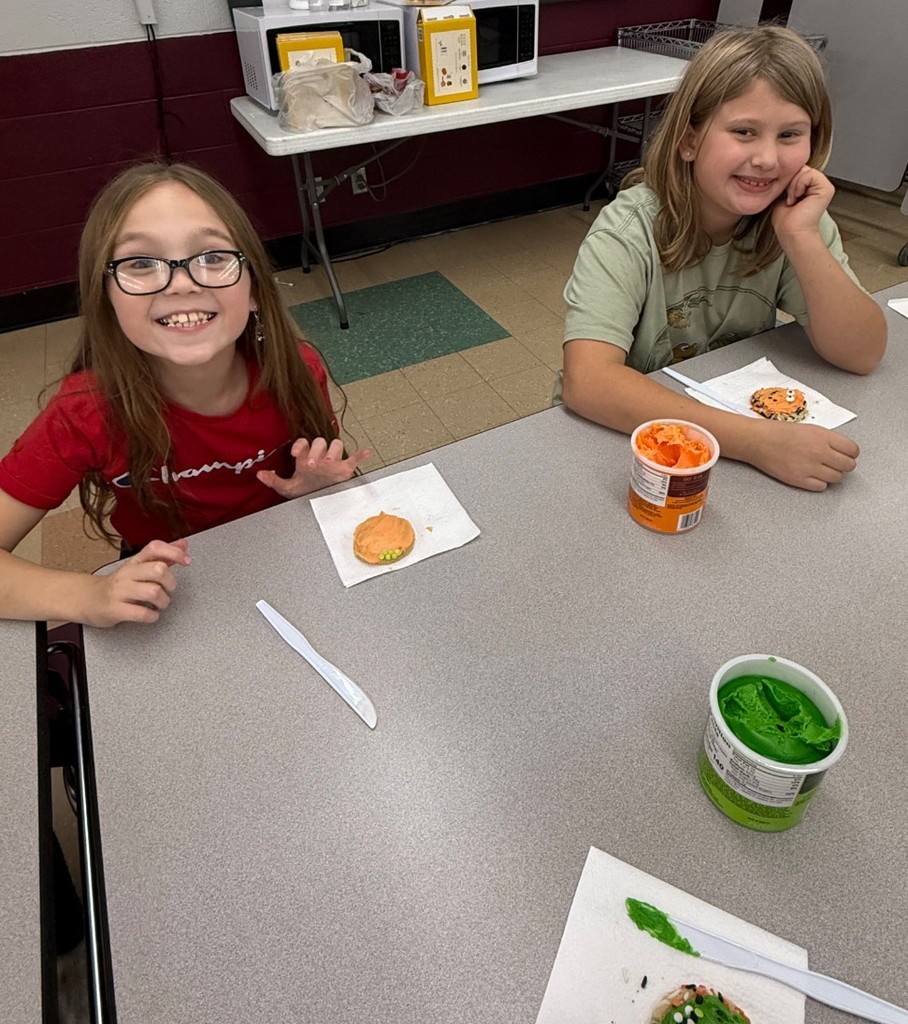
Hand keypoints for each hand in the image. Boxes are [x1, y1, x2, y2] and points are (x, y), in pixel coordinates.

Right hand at [88, 539, 190, 626]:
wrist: (88, 599)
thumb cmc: (119, 584)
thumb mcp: (139, 567)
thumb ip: (163, 557)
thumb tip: (183, 544)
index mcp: (135, 562)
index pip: (155, 548)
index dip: (174, 552)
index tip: (186, 560)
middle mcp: (128, 573)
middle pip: (158, 569)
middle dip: (170, 582)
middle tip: (168, 589)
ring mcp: (121, 591)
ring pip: (153, 592)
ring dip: (163, 601)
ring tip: (160, 604)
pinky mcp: (116, 609)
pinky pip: (141, 613)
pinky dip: (152, 616)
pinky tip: (151, 614)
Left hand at [256, 437, 370, 498]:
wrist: (320, 501)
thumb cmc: (305, 491)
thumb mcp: (288, 488)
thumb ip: (274, 481)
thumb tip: (259, 474)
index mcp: (306, 456)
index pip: (303, 443)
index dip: (300, 446)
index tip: (295, 454)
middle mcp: (320, 456)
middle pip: (320, 442)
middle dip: (317, 451)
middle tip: (312, 464)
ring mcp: (334, 461)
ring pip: (336, 445)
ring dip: (333, 452)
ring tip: (329, 462)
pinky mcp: (345, 468)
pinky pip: (354, 458)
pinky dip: (360, 455)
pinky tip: (364, 453)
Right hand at [748, 419, 858, 490]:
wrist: (758, 441)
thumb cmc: (779, 433)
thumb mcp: (810, 429)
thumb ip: (828, 440)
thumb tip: (842, 451)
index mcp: (823, 437)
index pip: (852, 450)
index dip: (851, 453)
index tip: (847, 454)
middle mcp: (819, 452)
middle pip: (848, 465)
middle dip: (844, 464)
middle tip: (836, 463)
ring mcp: (810, 467)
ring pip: (837, 478)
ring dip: (832, 474)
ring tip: (822, 469)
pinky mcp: (799, 480)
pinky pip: (821, 487)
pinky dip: (819, 483)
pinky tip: (812, 475)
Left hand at [771, 165, 833, 243]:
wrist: (791, 233)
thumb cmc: (786, 220)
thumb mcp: (784, 195)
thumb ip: (789, 182)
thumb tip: (787, 171)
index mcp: (809, 187)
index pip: (797, 170)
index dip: (788, 180)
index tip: (786, 197)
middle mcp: (818, 185)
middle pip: (801, 168)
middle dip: (790, 182)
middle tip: (791, 199)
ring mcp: (824, 186)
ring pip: (804, 170)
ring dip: (793, 185)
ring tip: (794, 200)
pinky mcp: (826, 188)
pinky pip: (809, 174)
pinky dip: (798, 185)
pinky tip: (798, 198)